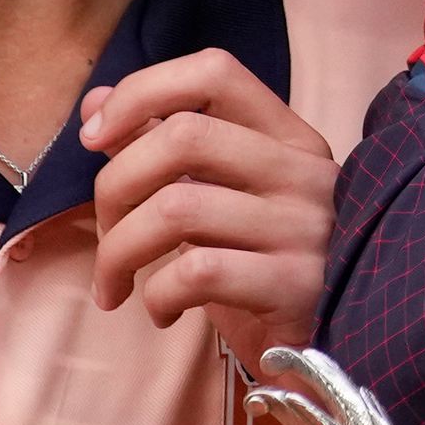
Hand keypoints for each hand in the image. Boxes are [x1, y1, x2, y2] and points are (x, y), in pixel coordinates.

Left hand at [79, 49, 335, 371]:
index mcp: (289, 138)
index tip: (95, 138)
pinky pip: (197, 273)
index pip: (215, 72)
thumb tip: (94, 106)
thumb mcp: (221, 200)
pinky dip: (156, 295)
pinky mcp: (297, 287)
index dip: (142, 92)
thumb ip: (164, 148)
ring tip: (115, 283)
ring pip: (177, 207)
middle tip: (105, 231)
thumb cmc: (261, 269)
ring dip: (119, 250)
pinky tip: (162, 312)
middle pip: (183, 135)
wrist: (329, 352)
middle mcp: (305, 172)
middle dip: (114, 185)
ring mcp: (305, 228)